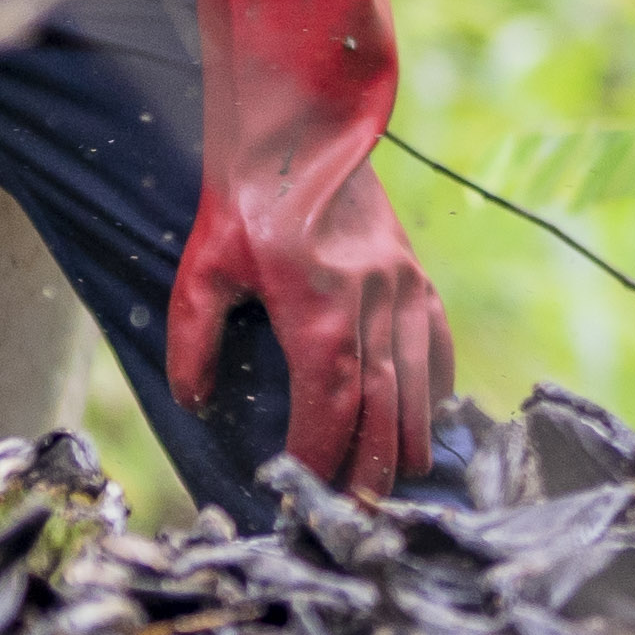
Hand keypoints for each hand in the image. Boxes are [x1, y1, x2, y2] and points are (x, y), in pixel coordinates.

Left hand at [164, 0, 453, 498]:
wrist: (303, 121)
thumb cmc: (246, 190)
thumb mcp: (202, 265)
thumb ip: (196, 340)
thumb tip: (198, 401)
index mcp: (319, 307)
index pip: (330, 406)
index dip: (321, 457)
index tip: (303, 491)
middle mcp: (373, 302)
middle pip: (385, 410)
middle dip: (373, 469)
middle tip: (361, 513)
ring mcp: (404, 285)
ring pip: (420, 384)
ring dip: (410, 440)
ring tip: (398, 484)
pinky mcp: (414, 270)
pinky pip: (438, 343)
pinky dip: (436, 387)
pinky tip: (430, 417)